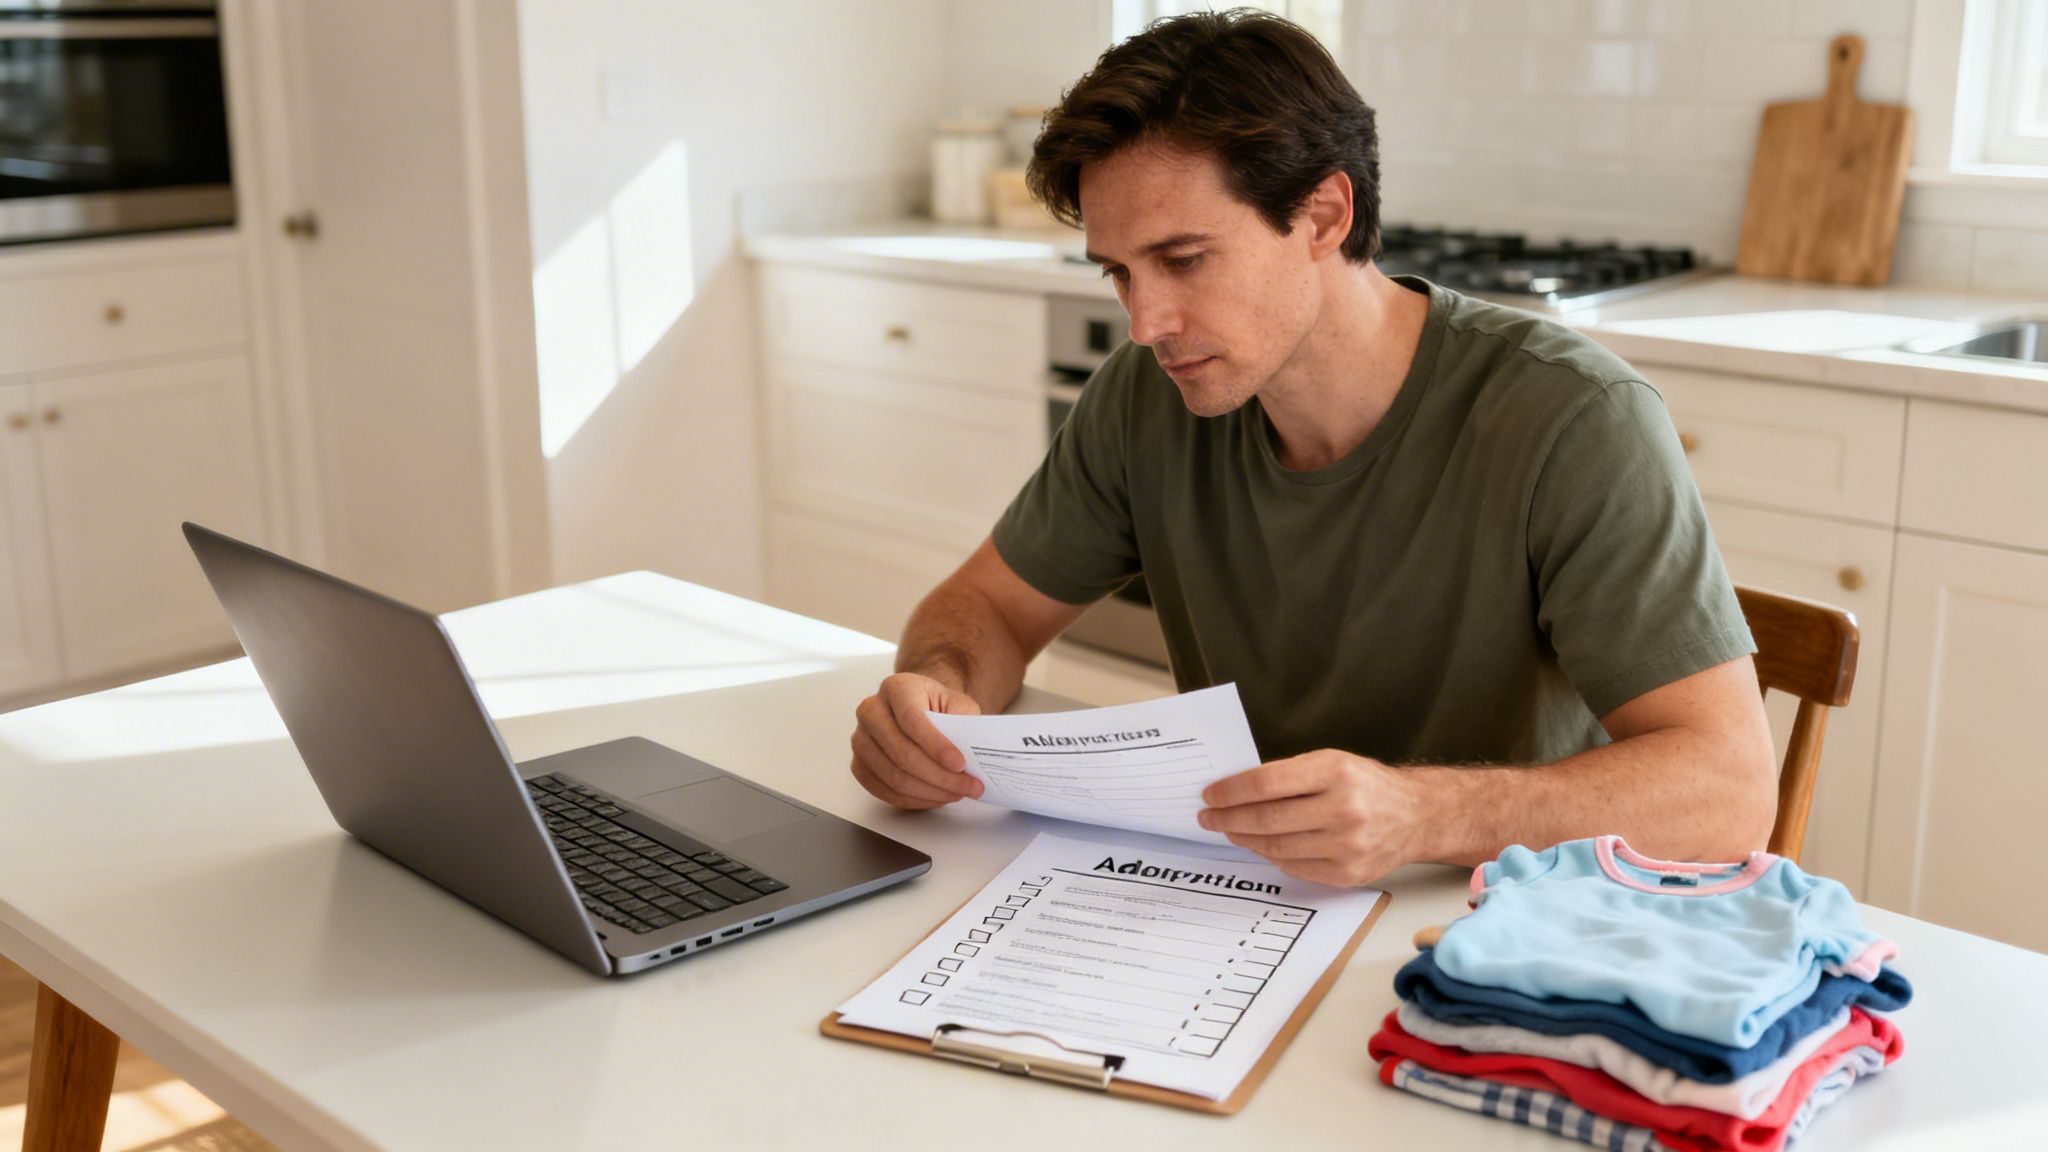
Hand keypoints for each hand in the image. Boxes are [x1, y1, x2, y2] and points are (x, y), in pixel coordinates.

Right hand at [849, 672, 985, 809]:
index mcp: (896, 688)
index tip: (961, 765)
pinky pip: (883, 790)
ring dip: (929, 792)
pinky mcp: (858, 764)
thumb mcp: (958, 704)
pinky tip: (936, 797)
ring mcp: (860, 739)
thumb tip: (970, 756)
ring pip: (893, 777)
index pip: (912, 720)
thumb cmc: (939, 706)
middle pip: (901, 754)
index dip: (937, 746)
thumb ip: (963, 724)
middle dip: (939, 776)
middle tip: (969, 787)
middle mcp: (871, 710)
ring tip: (957, 793)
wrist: (919, 708)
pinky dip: (913, 800)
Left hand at [1197, 749, 1422, 886]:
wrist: (1416, 816)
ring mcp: (1347, 846)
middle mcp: (1343, 809)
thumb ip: (1289, 775)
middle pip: (1267, 818)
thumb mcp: (1332, 762)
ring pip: (1276, 846)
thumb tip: (1237, 790)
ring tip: (1230, 830)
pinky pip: (1294, 867)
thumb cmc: (1367, 785)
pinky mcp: (1347, 873)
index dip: (1231, 791)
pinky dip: (1271, 856)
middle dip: (1229, 818)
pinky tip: (1260, 845)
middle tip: (1209, 817)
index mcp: (1336, 772)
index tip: (1210, 795)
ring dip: (1245, 839)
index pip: (1266, 783)